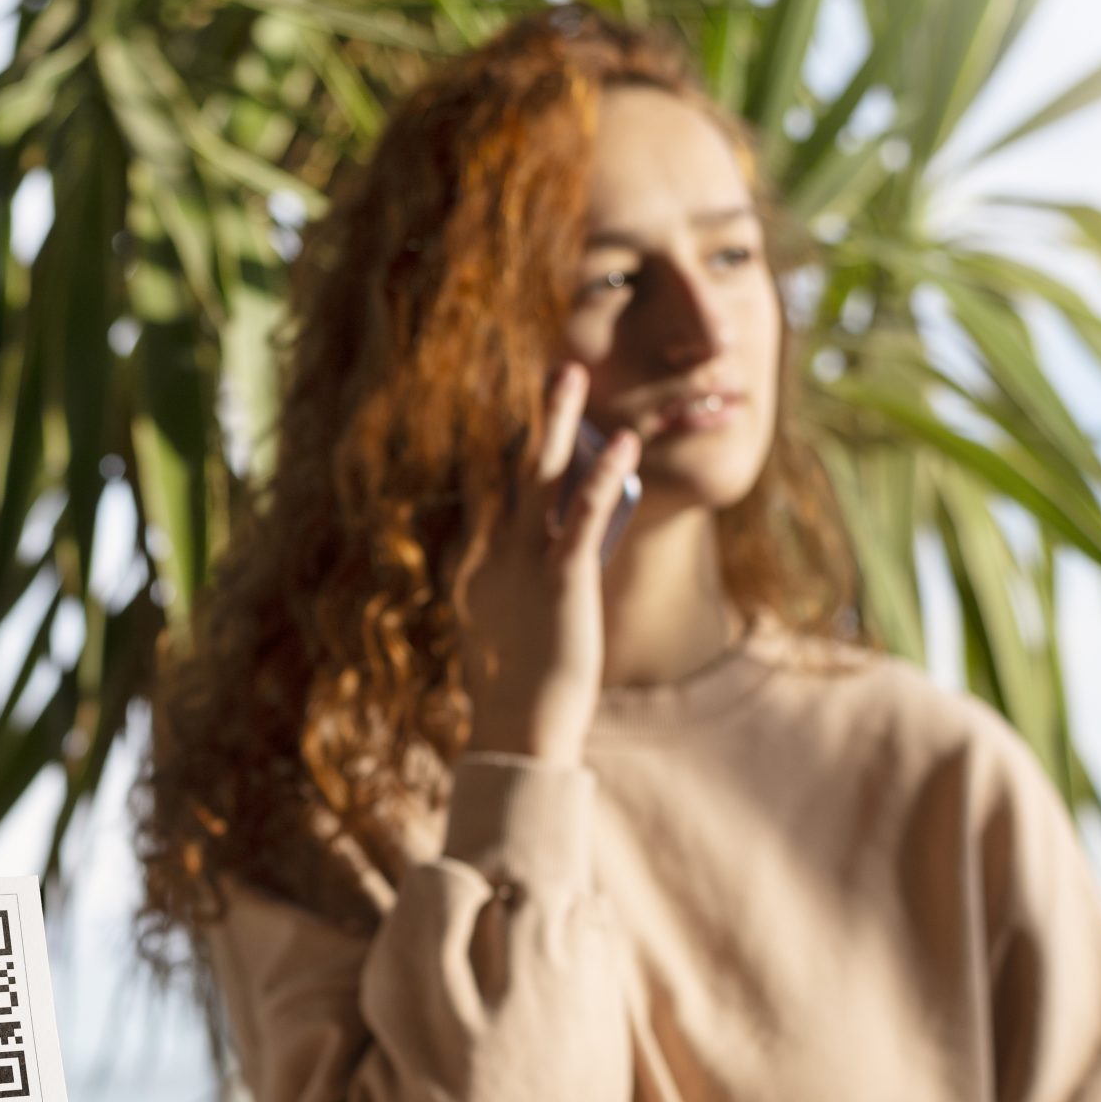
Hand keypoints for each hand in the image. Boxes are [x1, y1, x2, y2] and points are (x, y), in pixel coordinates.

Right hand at [459, 362, 639, 766]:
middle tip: (555, 371)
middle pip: (507, 469)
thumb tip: (520, 576)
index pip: (490, 493)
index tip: (522, 413)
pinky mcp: (561, 579)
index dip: (505, 449)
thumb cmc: (516, 692)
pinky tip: (624, 442)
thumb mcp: (504, 632)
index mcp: (476, 567)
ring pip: (538, 476)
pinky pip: (582, 515)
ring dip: (557, 422)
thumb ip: (507, 594)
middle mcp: (492, 554)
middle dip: (531, 419)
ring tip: (573, 374)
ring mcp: (523, 564)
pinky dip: (604, 475)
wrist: (518, 729)